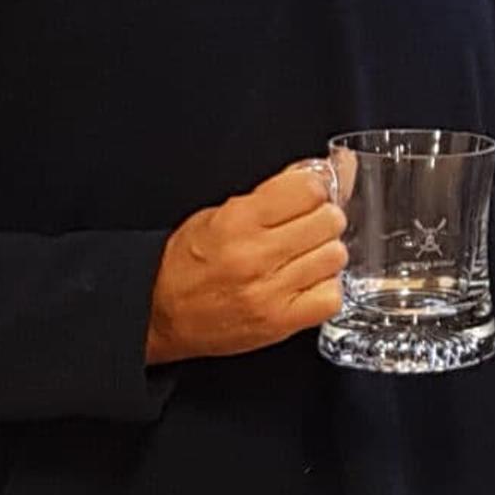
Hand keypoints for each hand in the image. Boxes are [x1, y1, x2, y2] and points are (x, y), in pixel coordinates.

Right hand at [146, 157, 348, 362]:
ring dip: (325, 254)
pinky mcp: (280, 322)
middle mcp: (255, 255)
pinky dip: (324, 289)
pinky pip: (331, 297)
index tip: (308, 197)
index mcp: (237, 220)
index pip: (309, 189)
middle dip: (322, 220)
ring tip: (303, 258)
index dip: (314, 190)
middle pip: (329, 221)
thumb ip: (273, 191)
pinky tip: (306, 284)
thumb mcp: (220, 212)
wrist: (159, 313)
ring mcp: (270, 292)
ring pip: (335, 257)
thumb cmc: (187, 263)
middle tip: (305, 228)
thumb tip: (321, 171)